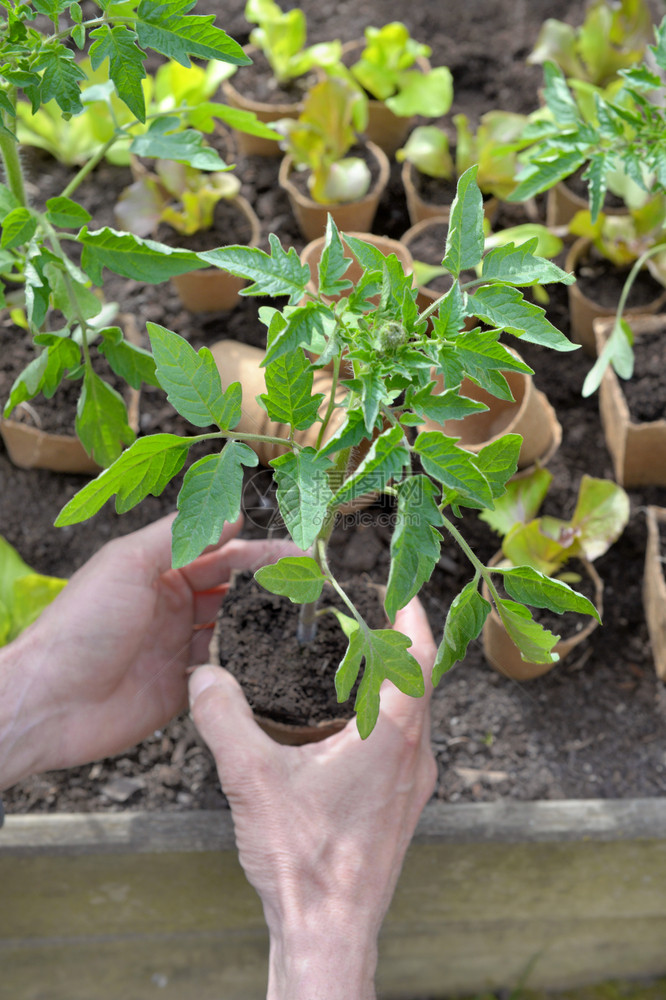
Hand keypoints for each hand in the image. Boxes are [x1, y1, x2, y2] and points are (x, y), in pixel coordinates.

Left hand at [0, 514, 297, 788]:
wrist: (51, 703)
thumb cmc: (84, 625)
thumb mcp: (129, 563)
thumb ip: (180, 536)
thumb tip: (231, 513)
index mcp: (158, 570)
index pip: (219, 552)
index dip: (259, 549)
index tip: (299, 549)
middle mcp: (172, 605)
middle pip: (231, 588)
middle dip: (268, 582)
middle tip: (312, 582)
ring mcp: (178, 647)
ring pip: (232, 628)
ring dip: (260, 623)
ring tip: (301, 618)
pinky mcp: (182, 687)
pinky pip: (222, 671)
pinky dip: (243, 664)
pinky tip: (270, 659)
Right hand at [189, 598, 436, 999]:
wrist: (330, 935)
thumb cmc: (304, 863)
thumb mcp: (252, 780)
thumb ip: (224, 719)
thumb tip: (203, 675)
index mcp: (391, 736)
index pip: (419, 655)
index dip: (412, 614)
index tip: (398, 587)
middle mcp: (414, 755)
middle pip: (420, 680)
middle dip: (396, 642)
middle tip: (365, 617)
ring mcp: (412, 784)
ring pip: (414, 714)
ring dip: (392, 681)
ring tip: (354, 661)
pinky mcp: (401, 807)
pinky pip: (403, 743)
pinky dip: (384, 716)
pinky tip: (343, 726)